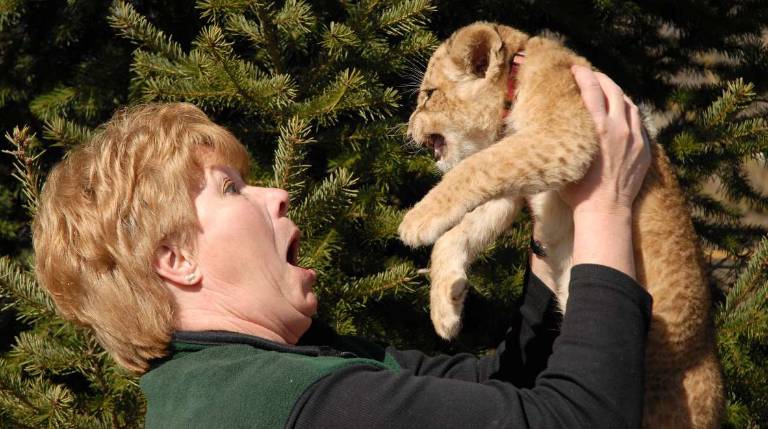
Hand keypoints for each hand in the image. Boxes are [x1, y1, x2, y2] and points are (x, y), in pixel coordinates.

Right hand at [559, 65, 650, 215]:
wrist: (605, 211)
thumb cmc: (578, 191)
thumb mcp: (566, 158)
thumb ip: (567, 137)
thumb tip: (556, 127)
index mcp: (599, 128)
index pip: (592, 90)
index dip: (583, 75)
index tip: (576, 68)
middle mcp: (620, 129)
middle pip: (614, 91)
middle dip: (601, 78)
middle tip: (591, 75)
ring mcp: (636, 139)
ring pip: (630, 104)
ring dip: (618, 94)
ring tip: (608, 92)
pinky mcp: (645, 150)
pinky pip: (640, 123)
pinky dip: (629, 113)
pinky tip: (623, 114)